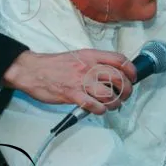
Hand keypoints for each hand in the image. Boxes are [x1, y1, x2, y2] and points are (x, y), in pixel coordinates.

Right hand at [3, 49, 136, 113]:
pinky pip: (94, 105)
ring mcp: (81, 81)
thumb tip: (113, 72)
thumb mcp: (79, 56)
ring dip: (115, 103)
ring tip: (113, 105)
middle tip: (125, 95)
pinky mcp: (72, 95)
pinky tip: (100, 110)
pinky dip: (101, 110)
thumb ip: (96, 62)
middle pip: (118, 78)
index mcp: (91, 56)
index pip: (120, 60)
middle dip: (127, 89)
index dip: (131, 70)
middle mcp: (89, 67)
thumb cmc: (55, 65)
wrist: (32, 70)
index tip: (133, 78)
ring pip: (109, 94)